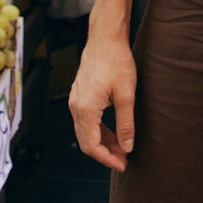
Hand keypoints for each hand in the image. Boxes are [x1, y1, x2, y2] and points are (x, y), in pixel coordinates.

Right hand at [70, 31, 136, 173]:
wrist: (104, 38)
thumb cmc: (116, 62)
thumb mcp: (126, 95)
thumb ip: (126, 123)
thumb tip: (127, 147)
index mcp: (86, 109)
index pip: (91, 145)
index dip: (106, 159)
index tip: (122, 165)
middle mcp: (76, 107)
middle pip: (86, 141)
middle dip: (105, 154)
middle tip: (124, 161)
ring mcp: (75, 101)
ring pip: (86, 132)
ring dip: (102, 143)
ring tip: (122, 149)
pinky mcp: (79, 95)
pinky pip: (86, 121)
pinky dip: (99, 131)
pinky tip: (114, 132)